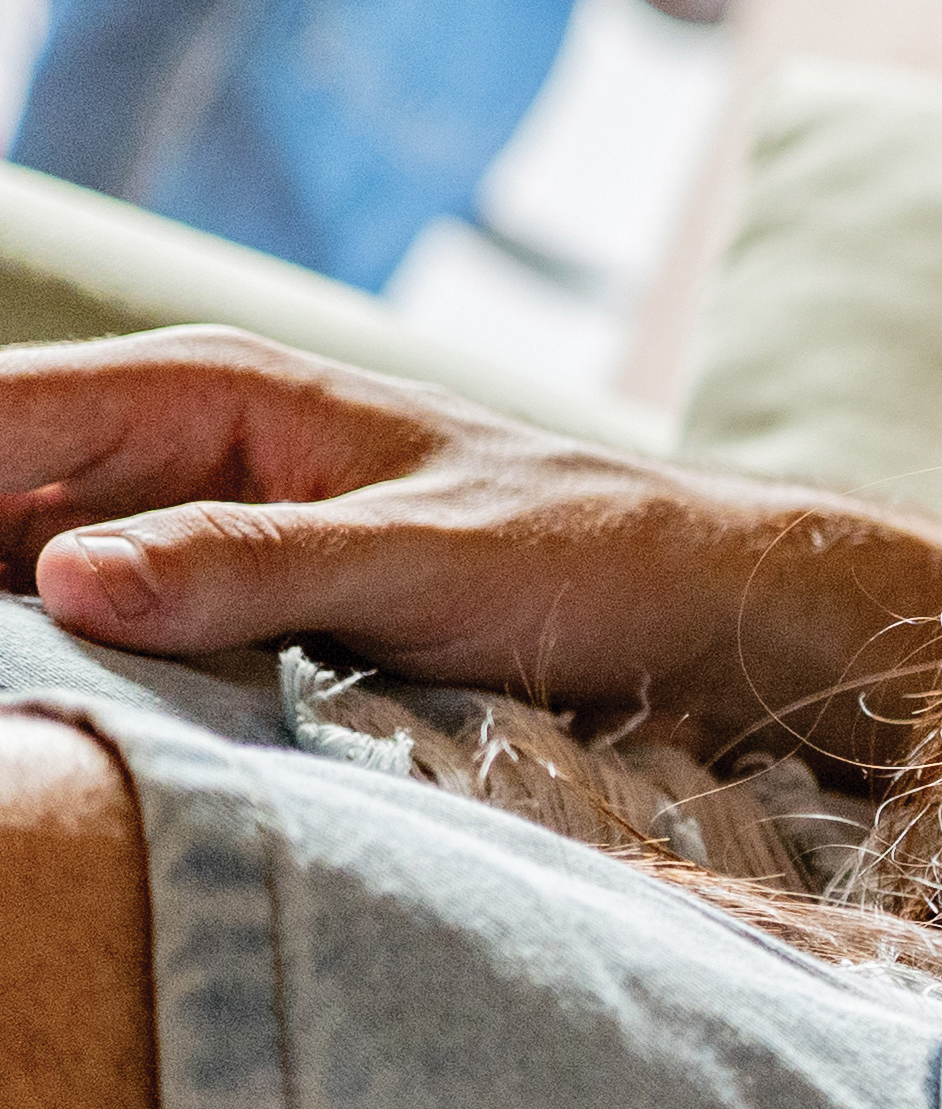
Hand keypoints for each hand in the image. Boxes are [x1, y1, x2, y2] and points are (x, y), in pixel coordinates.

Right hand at [0, 333, 941, 769]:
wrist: (704, 606)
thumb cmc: (589, 556)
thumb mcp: (419, 561)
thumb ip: (249, 567)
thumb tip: (70, 577)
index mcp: (210, 390)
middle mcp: (175, 446)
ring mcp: (185, 529)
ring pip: (18, 571)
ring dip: (6, 633)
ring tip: (9, 708)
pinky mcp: (214, 608)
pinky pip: (89, 632)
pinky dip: (49, 667)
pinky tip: (36, 719)